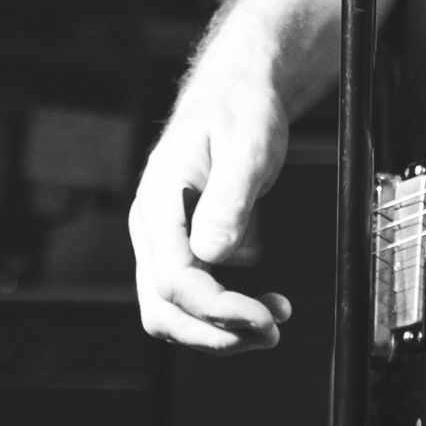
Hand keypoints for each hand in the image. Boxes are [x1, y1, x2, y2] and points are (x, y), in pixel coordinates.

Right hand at [129, 74, 295, 353]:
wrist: (237, 93)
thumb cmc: (239, 109)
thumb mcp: (245, 145)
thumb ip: (229, 199)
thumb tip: (212, 253)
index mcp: (158, 201)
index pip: (173, 279)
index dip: (217, 308)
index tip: (262, 316)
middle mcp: (152, 227)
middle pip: (164, 309)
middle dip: (214, 333)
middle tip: (269, 332)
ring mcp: (165, 241)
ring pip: (175, 312)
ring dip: (220, 330)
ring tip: (272, 321)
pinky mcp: (185, 249)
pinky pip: (194, 298)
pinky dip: (226, 314)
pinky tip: (264, 303)